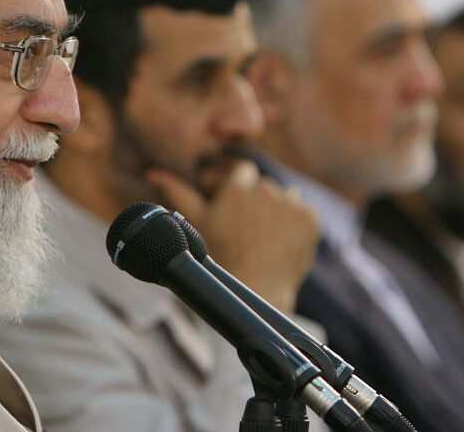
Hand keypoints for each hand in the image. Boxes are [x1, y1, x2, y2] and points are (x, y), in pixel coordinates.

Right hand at [146, 160, 319, 311]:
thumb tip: (153, 172)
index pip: (243, 172)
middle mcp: (267, 190)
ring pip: (282, 199)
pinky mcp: (310, 221)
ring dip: (275, 212)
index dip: (237, 190)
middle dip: (255, 202)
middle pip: (262, 186)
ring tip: (262, 239)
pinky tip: (281, 241)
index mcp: (238, 186)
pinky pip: (303, 212)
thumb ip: (176, 192)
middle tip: (245, 231)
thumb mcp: (194, 223)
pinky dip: (295, 224)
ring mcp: (291, 205)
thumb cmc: (219, 257)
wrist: (254, 291)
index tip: (233, 212)